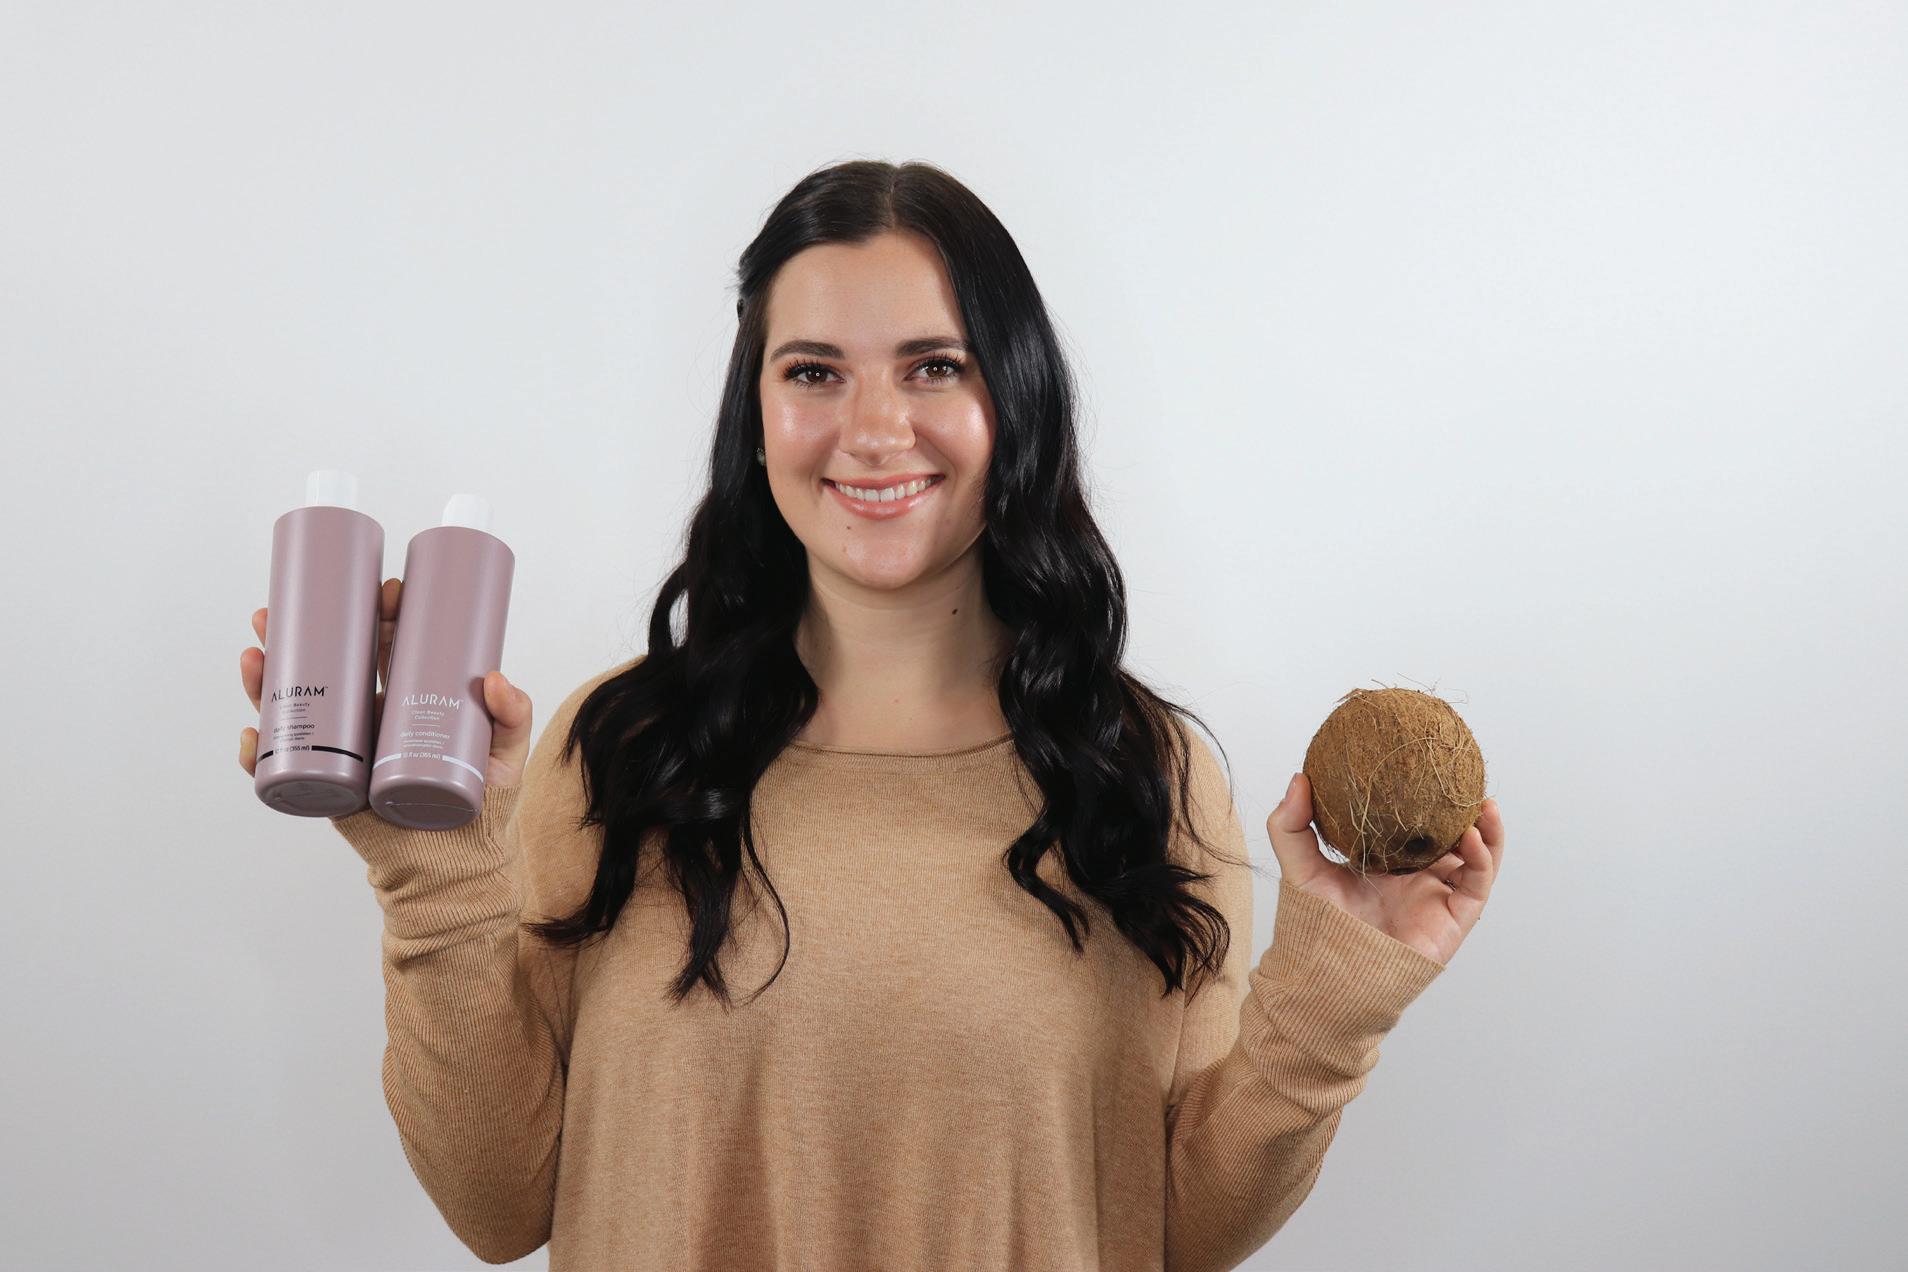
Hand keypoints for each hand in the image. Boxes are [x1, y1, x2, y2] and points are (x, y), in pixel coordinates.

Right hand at [239, 577, 535, 788]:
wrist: (460, 864)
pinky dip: (259, 754)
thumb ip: (512, 715)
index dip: (377, 613)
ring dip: (264, 679)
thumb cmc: (485, 804)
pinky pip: (283, 769)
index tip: (384, 590)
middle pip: (328, 666)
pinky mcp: (330, 788)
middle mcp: (368, 718)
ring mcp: (345, 750)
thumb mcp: (504, 753)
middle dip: (299, 633)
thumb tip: (494, 677)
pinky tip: (249, 733)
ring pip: (295, 706)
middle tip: (281, 610)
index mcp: (404, 698)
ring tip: (254, 653)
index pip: (384, 645)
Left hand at [1264, 773, 1503, 965]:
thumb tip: (1299, 777)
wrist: (1330, 974)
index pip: (1414, 824)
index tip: (1427, 763)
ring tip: (1483, 802)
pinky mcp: (1454, 918)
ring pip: (1475, 857)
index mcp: (1388, 861)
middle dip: (1464, 809)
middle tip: (1464, 776)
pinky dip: (1482, 858)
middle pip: (1452, 836)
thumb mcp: (1300, 866)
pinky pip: (1477, 883)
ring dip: (1485, 829)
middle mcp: (1418, 877)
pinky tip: (1472, 835)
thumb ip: (1292, 825)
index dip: (1425, 798)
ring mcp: (1438, 897)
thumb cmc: (1316, 925)